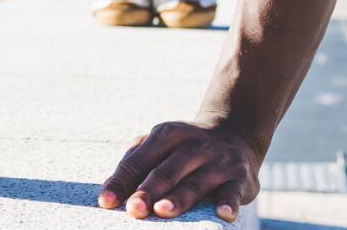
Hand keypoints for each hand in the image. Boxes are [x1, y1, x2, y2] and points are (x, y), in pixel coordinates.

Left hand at [97, 119, 262, 221]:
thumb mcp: (160, 144)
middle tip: (134, 209)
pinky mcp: (240, 178)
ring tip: (163, 210)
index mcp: (167, 135)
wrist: (236, 133)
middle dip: (149, 190)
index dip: (122, 181)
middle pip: (167, 171)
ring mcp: (219, 161)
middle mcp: (194, 145)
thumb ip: (135, 162)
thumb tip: (109, 191)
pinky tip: (223, 213)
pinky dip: (230, 202)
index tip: (106, 201)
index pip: (139, 160)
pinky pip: (234, 191)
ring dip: (180, 197)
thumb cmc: (184, 148)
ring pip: (196, 182)